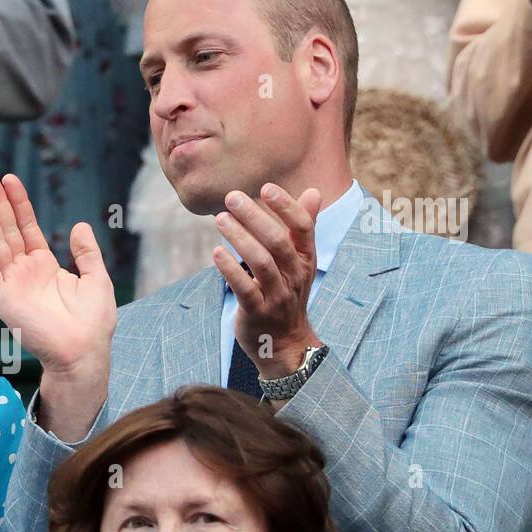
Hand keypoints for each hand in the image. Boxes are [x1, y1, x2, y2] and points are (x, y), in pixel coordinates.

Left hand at [213, 183, 322, 379]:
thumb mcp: (300, 262)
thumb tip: (314, 192)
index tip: (265, 188)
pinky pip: (244, 288)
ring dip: (239, 238)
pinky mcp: (257, 312)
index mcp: (306, 259)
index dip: (287, 206)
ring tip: (220, 219)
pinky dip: (230, 269)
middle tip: (232, 197)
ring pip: (261, 262)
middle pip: (278, 241)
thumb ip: (303, 227)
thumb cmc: (288, 293)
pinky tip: (216, 252)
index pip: (303, 227)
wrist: (285, 343)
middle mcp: (295, 276)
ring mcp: (277, 295)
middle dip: (255, 217)